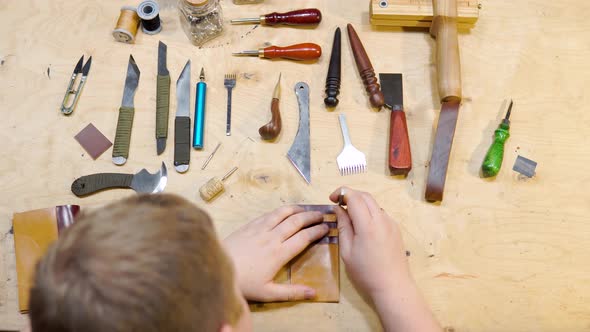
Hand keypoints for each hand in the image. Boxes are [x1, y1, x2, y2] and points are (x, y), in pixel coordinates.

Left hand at [223, 206, 328, 301]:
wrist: (217, 269)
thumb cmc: (242, 283)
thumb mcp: (268, 293)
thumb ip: (292, 292)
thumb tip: (314, 293)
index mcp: (279, 254)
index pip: (304, 238)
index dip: (317, 231)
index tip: (327, 227)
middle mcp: (272, 238)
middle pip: (296, 222)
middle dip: (312, 217)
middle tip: (322, 215)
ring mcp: (260, 229)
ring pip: (282, 214)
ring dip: (297, 209)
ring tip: (306, 208)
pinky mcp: (249, 225)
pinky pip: (268, 214)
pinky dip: (280, 210)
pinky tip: (284, 211)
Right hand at [330, 188, 441, 331]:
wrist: (393, 286)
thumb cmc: (366, 273)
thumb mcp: (347, 251)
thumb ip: (343, 226)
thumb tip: (338, 209)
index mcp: (367, 224)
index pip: (354, 197)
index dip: (341, 193)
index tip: (331, 199)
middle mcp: (382, 219)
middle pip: (365, 196)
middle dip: (350, 195)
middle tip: (338, 204)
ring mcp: (391, 223)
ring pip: (374, 203)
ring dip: (360, 203)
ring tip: (349, 216)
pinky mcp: (396, 229)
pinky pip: (380, 213)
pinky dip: (369, 212)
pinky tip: (362, 226)